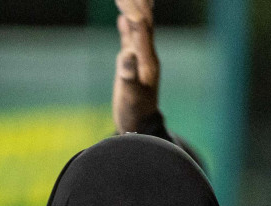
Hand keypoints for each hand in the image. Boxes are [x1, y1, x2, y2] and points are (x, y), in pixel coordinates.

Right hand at [113, 0, 159, 133]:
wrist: (139, 127)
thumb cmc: (135, 113)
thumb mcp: (130, 96)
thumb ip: (129, 74)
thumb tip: (126, 54)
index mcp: (148, 60)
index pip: (143, 29)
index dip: (137, 11)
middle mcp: (146, 55)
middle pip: (143, 22)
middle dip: (138, 4)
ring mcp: (140, 59)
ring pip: (137, 27)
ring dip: (133, 9)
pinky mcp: (132, 64)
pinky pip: (129, 39)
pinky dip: (126, 26)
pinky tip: (122, 17)